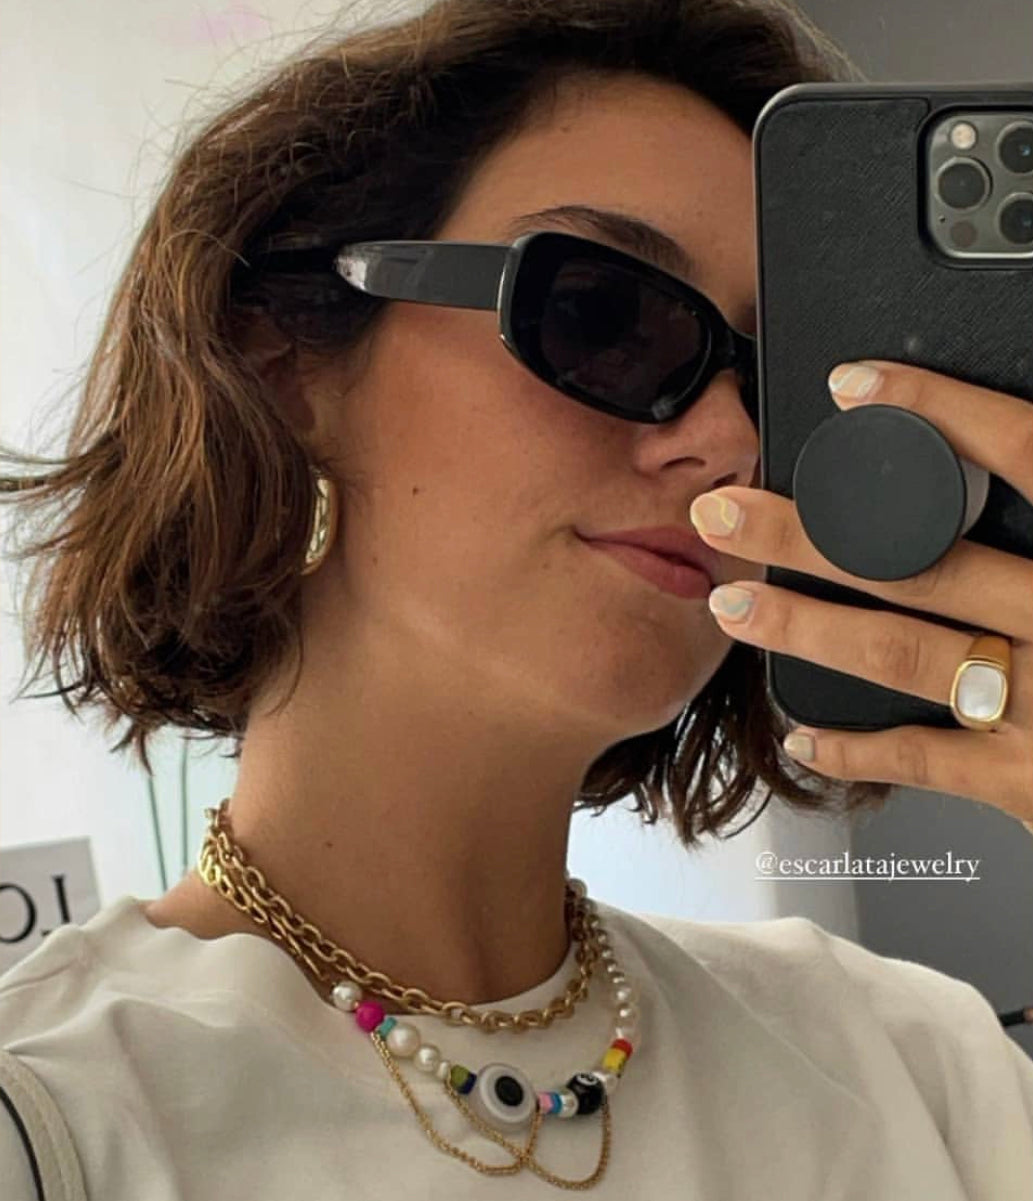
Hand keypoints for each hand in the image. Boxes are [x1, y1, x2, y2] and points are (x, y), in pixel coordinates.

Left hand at [688, 359, 1032, 821]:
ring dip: (809, 628)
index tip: (855, 385)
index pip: (1029, 453)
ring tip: (733, 603)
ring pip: (906, 655)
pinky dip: (858, 750)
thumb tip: (1020, 450)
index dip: (936, 412)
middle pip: (923, 561)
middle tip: (727, 512)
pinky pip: (928, 762)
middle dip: (811, 536)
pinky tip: (802, 735)